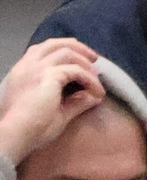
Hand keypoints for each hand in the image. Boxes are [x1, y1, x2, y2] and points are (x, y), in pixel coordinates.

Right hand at [0, 39, 104, 168]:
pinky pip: (76, 70)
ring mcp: (36, 69)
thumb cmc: (30, 129)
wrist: (15, 135)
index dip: (63, 50)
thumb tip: (93, 97)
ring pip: (66, 52)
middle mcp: (26, 66)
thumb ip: (74, 102)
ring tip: (97, 77)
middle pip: (54, 44)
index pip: (41, 50)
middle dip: (77, 47)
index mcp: (22, 72)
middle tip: (94, 59)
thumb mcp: (56, 112)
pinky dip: (90, 79)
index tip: (81, 60)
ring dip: (86, 63)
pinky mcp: (47, 76)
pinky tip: (97, 91)